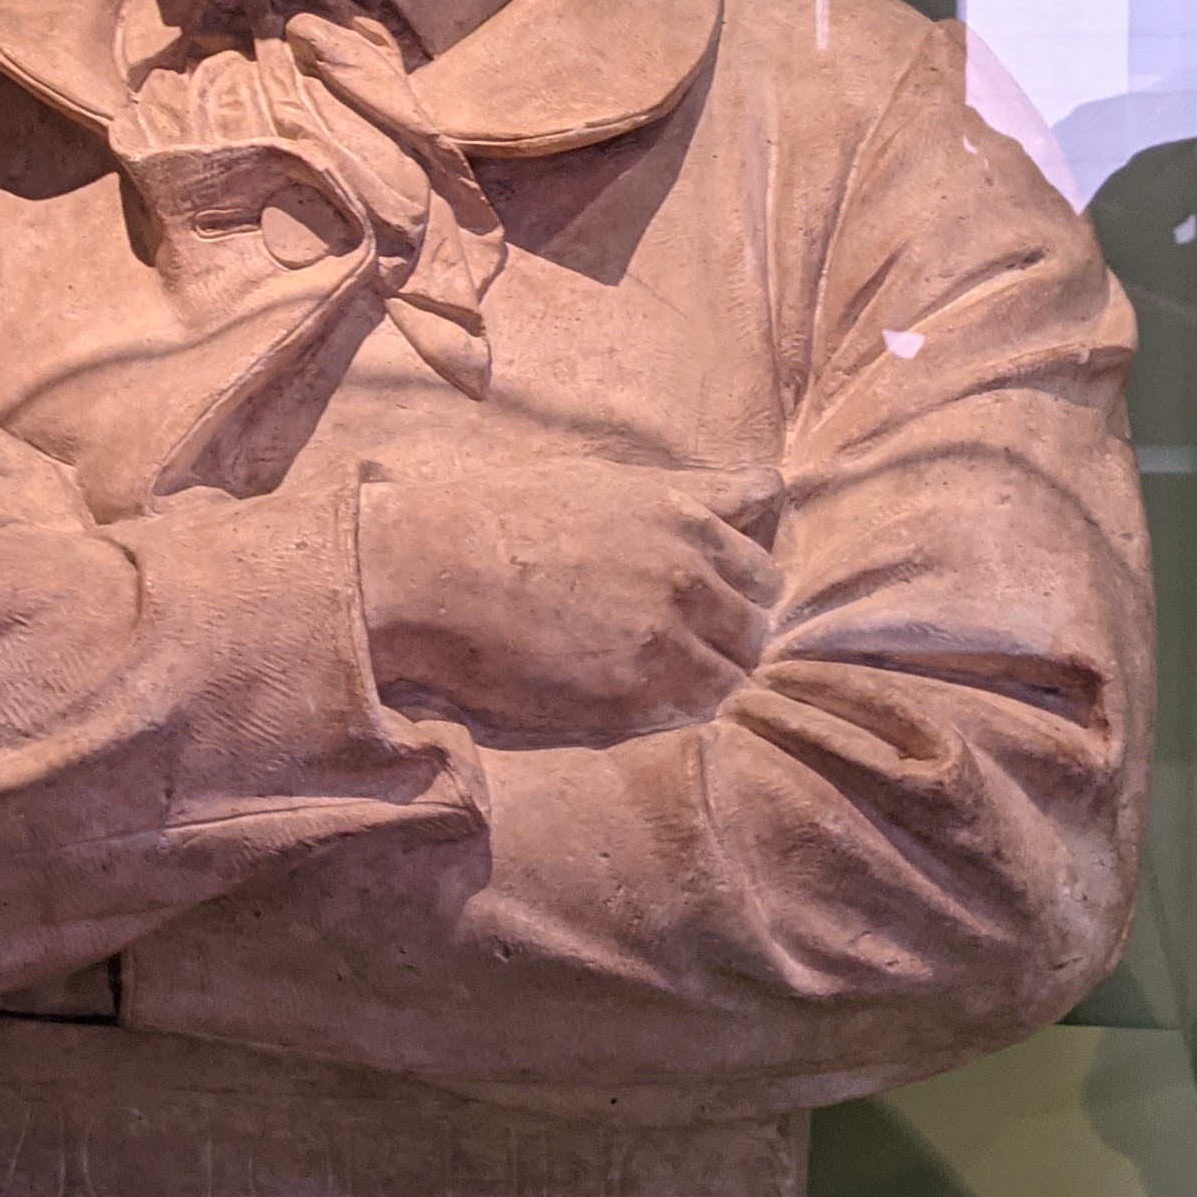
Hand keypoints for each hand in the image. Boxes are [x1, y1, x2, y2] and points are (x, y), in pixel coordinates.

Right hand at [357, 460, 779, 742]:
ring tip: (667, 682)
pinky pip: (690, 715)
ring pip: (734, 677)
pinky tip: (643, 703)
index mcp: (683, 519)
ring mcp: (663, 637)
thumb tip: (766, 488)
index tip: (720, 602)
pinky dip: (679, 713)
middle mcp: (686, 576)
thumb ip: (691, 494)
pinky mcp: (630, 694)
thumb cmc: (502, 515)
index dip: (744, 590)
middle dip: (733, 638)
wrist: (430, 568)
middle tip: (690, 648)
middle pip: (756, 626)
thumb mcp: (606, 481)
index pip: (763, 568)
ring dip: (711, 681)